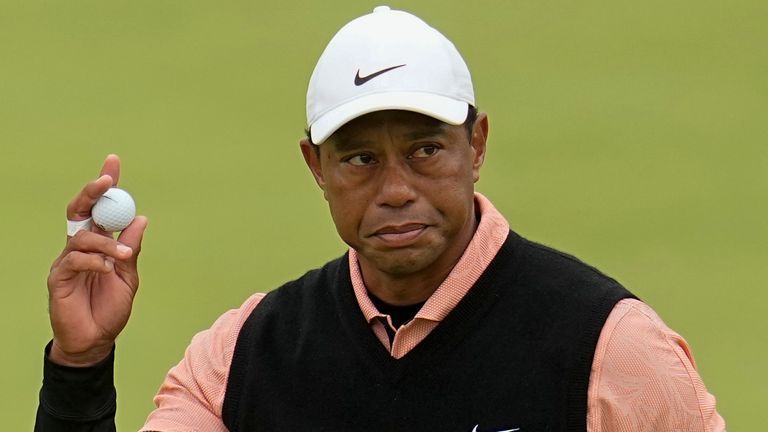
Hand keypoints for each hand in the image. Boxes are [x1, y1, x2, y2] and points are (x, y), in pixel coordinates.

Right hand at [47, 154, 147, 365]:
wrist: (96, 340)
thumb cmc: (110, 308)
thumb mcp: (128, 276)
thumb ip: (131, 249)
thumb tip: (141, 219)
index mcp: (99, 243)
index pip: (101, 209)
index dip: (106, 186)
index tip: (113, 161)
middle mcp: (81, 247)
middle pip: (80, 211)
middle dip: (92, 192)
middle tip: (106, 180)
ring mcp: (68, 261)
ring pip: (82, 236)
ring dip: (106, 243)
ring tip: (122, 258)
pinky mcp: (59, 277)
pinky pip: (75, 260)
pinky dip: (95, 261)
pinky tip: (107, 270)